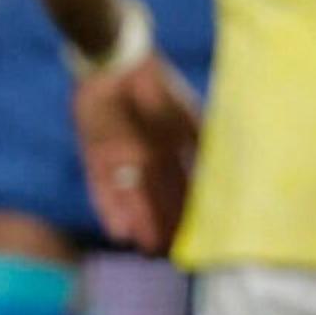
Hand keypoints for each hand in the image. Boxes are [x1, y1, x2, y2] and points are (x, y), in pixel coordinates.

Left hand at [72, 54, 200, 253]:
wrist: (113, 61)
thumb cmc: (155, 84)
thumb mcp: (184, 113)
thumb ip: (200, 142)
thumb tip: (221, 173)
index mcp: (171, 146)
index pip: (182, 185)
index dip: (188, 210)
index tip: (198, 236)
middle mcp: (146, 157)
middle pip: (156, 197)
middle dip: (163, 224)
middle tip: (169, 253)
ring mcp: (119, 157)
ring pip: (131, 197)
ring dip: (138, 222)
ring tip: (145, 248)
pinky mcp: (94, 154)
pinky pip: (101, 187)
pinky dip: (109, 208)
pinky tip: (117, 231)